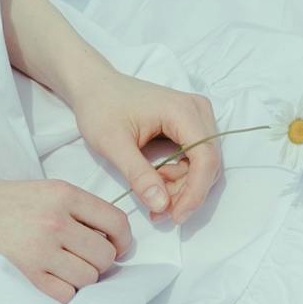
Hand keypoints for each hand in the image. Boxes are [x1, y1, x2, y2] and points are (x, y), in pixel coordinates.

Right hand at [0, 175, 134, 303]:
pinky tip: (54, 279)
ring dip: (83, 277)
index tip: (118, 246)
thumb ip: (76, 207)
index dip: (123, 239)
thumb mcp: (44, 189)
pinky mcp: (27, 272)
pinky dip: (66, 291)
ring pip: (89, 277)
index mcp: (64, 194)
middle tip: (86, 257)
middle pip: (105, 255)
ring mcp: (41, 248)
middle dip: (101, 260)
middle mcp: (56, 220)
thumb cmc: (0, 199)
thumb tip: (109, 236)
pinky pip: (66, 294)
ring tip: (67, 267)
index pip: (116, 222)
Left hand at [74, 67, 220, 223]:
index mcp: (182, 110)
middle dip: (185, 193)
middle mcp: (197, 110)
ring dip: (181, 187)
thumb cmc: (100, 109)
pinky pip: (194, 159)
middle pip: (207, 164)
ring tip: (150, 194)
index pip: (206, 159)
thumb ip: (139, 175)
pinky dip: (178, 176)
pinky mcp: (190, 124)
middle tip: (156, 211)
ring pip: (203, 165)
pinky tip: (155, 181)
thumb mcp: (113, 144)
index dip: (195, 193)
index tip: (175, 216)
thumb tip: (162, 206)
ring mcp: (196, 116)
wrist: (94, 87)